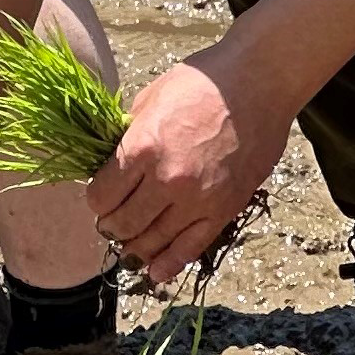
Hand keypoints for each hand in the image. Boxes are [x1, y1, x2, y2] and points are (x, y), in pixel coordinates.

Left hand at [83, 56, 289, 285]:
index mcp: (142, 147)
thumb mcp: (150, 100)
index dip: (95, 200)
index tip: (99, 197)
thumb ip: (129, 136)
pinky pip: (191, 247)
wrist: (259, 83)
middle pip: (124, 223)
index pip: (101, 195)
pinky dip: (168, 263)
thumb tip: (112, 161)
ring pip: (153, 241)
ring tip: (129, 243)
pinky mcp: (225, 209)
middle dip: (110, 226)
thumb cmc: (203, 82)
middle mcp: (167, 180)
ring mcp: (198, 199)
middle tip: (110, 222)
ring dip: (134, 246)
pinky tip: (154, 272)